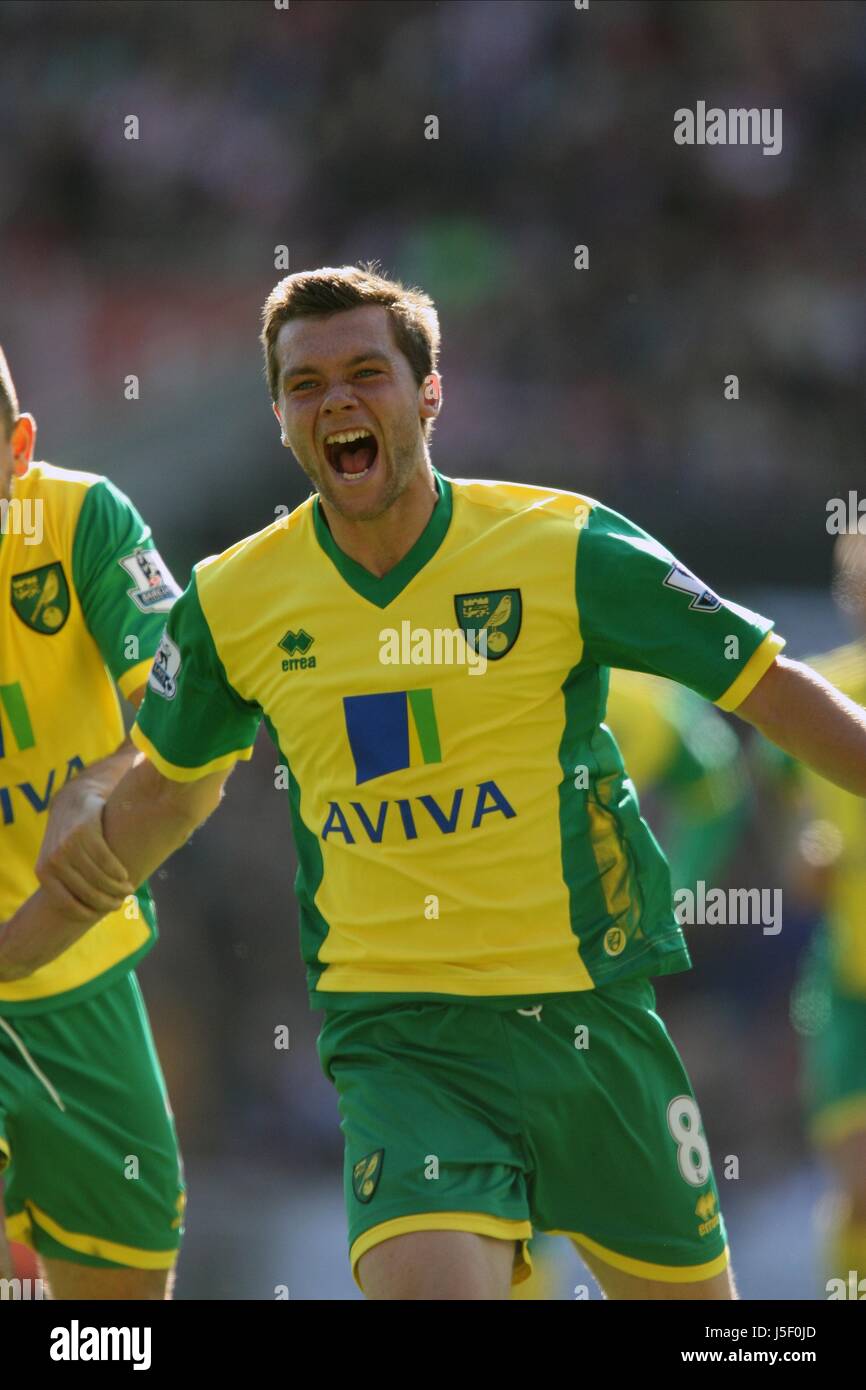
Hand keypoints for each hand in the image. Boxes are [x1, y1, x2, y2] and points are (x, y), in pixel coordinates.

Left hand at [36, 784, 134, 915]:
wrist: (72, 802)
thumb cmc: (68, 840)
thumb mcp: (58, 861)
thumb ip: (67, 884)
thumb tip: (86, 915)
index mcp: (44, 873)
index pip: (68, 905)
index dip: (89, 913)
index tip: (103, 914)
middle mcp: (54, 861)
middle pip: (87, 892)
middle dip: (108, 902)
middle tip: (121, 902)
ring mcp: (68, 846)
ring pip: (99, 877)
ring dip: (118, 888)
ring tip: (128, 889)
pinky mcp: (85, 832)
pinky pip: (106, 860)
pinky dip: (119, 871)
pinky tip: (125, 874)